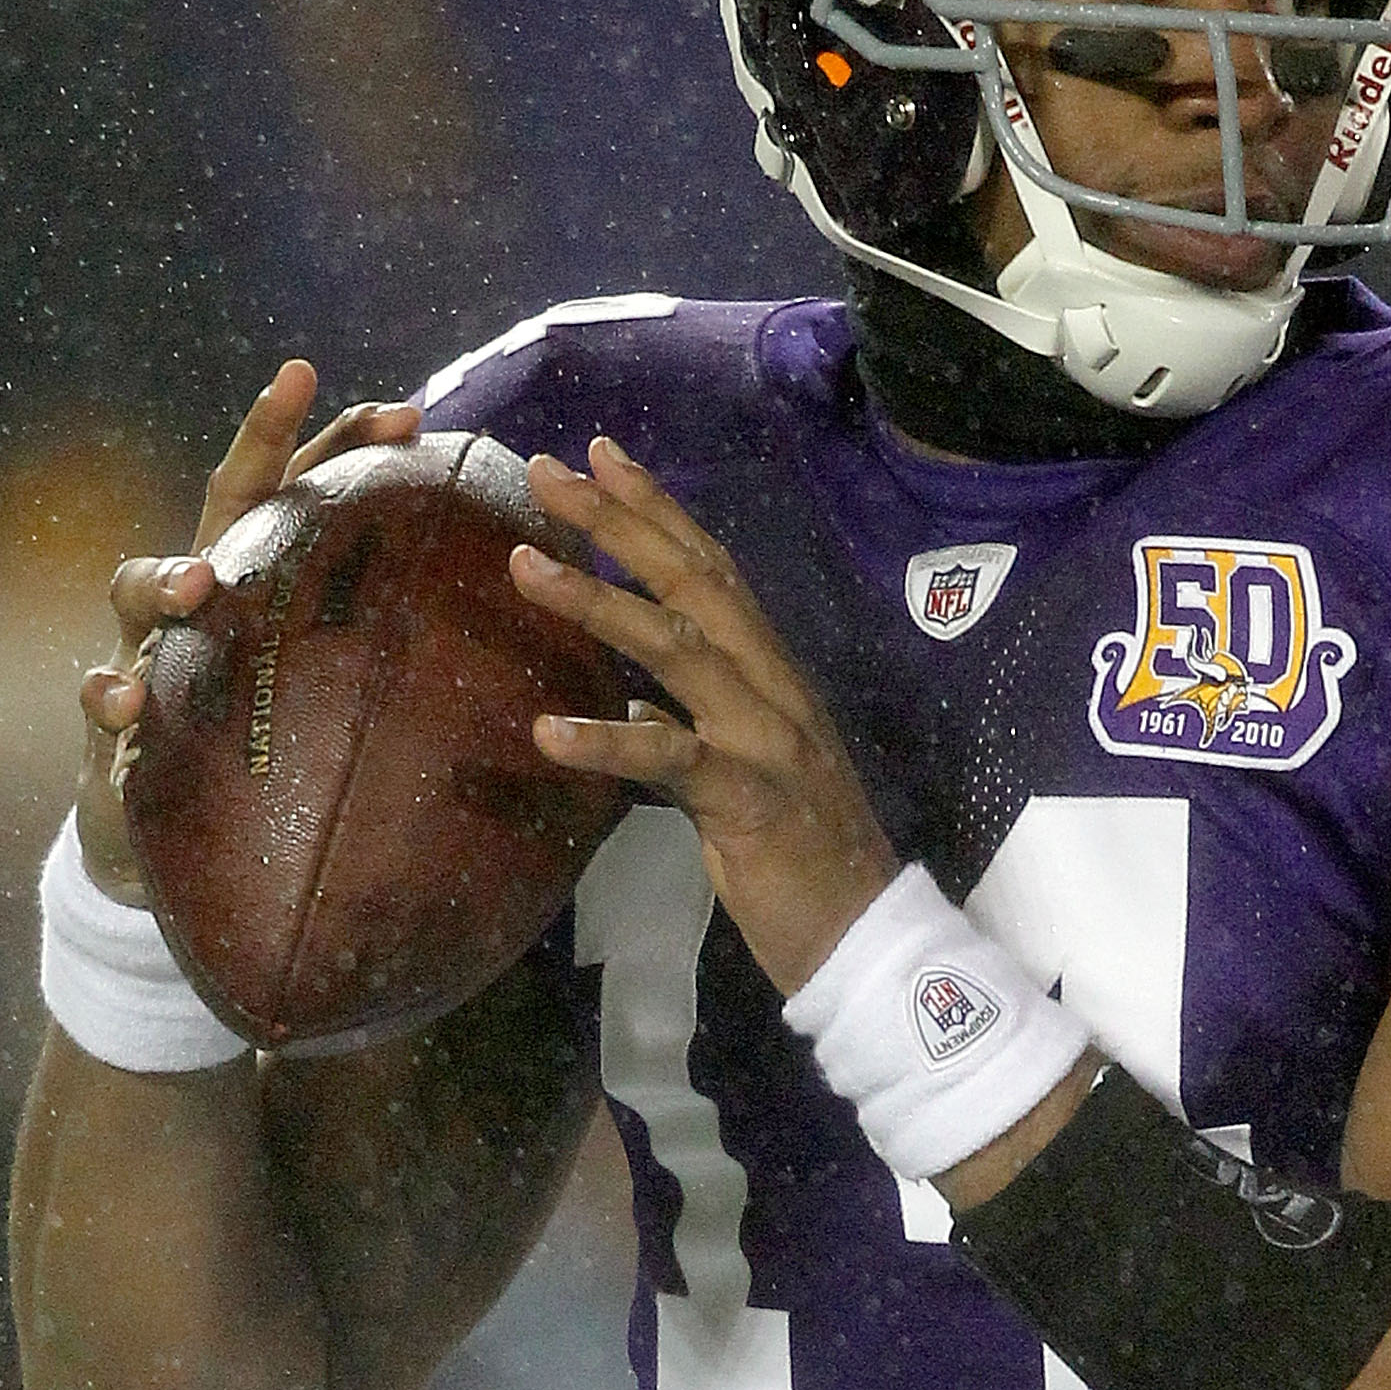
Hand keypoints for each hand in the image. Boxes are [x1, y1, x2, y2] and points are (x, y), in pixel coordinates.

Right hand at [75, 363, 419, 902]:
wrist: (161, 825)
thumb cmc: (259, 751)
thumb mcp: (317, 700)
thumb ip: (377, 666)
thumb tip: (494, 644)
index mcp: (260, 578)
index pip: (303, 495)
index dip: (348, 445)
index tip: (412, 413)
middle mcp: (200, 595)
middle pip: (226, 496)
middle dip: (261, 432)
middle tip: (296, 381)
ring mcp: (146, 647)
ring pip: (135, 586)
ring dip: (166, 575)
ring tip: (198, 584)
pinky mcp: (113, 716)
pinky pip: (100, 695)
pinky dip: (109, 691)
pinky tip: (125, 698)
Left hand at [511, 440, 897, 993]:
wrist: (865, 935)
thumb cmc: (800, 857)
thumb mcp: (745, 772)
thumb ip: (696, 727)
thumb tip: (638, 704)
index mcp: (772, 676)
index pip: (714, 569)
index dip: (658, 509)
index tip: (600, 454)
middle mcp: (774, 689)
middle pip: (695, 584)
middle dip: (620, 523)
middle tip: (549, 471)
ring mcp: (766, 741)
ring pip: (680, 650)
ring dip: (599, 602)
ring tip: (525, 566)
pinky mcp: (750, 802)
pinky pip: (673, 761)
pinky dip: (608, 743)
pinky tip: (547, 732)